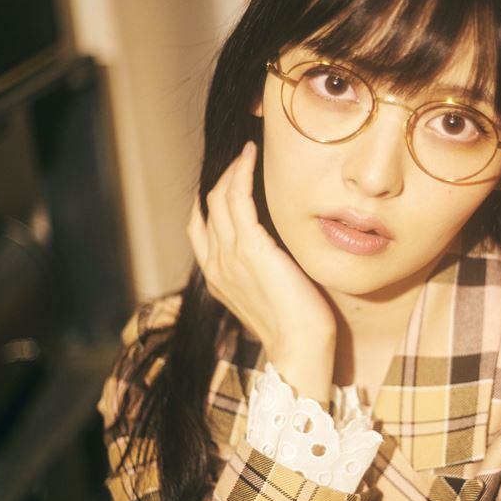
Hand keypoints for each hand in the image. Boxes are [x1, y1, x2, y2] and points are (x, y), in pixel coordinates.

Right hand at [188, 142, 335, 404]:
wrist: (300, 348)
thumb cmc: (296, 327)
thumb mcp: (270, 296)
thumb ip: (262, 272)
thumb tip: (278, 251)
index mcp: (217, 278)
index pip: (200, 227)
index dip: (210, 199)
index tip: (228, 179)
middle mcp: (216, 264)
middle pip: (208, 206)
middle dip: (222, 177)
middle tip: (243, 157)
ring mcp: (229, 255)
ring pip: (219, 197)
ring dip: (233, 169)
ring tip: (249, 152)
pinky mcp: (250, 248)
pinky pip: (237, 198)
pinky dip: (241, 172)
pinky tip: (251, 157)